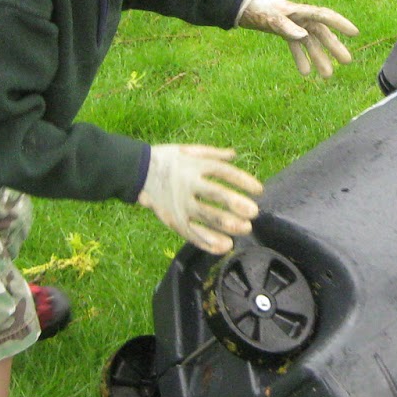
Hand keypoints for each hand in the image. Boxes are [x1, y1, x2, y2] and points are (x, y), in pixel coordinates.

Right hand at [138, 144, 262, 254]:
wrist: (137, 172)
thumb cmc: (168, 160)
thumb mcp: (189, 150)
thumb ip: (213, 153)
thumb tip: (235, 155)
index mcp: (195, 165)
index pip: (222, 171)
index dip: (242, 180)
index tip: (259, 190)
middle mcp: (188, 184)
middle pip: (214, 194)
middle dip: (234, 203)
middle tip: (253, 212)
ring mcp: (180, 203)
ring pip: (204, 216)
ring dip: (225, 224)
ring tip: (244, 229)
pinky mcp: (174, 219)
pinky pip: (192, 233)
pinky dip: (208, 242)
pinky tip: (224, 246)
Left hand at [236, 0, 359, 77]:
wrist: (245, 8)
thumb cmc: (260, 10)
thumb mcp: (272, 19)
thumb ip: (287, 27)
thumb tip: (304, 36)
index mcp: (302, 11)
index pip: (325, 16)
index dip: (341, 24)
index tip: (355, 33)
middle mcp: (302, 18)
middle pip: (322, 34)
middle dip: (334, 48)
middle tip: (347, 62)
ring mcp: (296, 26)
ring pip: (312, 43)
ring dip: (319, 58)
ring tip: (327, 76)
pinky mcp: (287, 32)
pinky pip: (298, 47)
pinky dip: (301, 59)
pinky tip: (306, 73)